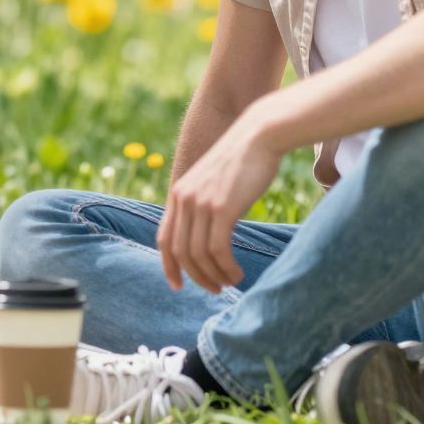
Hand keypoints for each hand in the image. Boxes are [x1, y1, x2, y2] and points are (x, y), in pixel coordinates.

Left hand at [157, 115, 283, 293]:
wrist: (259, 135)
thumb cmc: (243, 160)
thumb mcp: (213, 182)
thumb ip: (203, 204)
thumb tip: (207, 234)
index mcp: (178, 193)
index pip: (164, 239)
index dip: (168, 266)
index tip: (178, 285)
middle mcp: (184, 199)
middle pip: (181, 252)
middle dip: (196, 276)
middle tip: (215, 289)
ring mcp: (200, 203)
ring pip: (199, 255)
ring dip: (215, 275)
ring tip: (231, 282)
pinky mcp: (221, 208)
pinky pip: (218, 250)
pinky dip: (226, 267)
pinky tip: (237, 273)